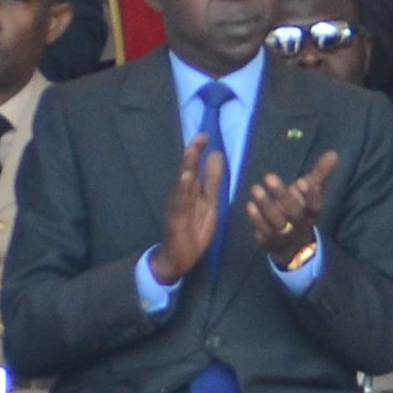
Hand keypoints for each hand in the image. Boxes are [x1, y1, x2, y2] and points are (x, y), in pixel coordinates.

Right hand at [155, 135, 225, 282]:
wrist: (178, 256)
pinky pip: (180, 203)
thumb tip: (217, 155)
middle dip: (194, 153)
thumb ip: (212, 180)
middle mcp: (182, 195)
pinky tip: (186, 177)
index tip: (207, 135)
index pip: (197, 167)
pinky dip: (183, 189)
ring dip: (187, 167)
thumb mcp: (209, 201)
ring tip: (191, 150)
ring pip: (183, 184)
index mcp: (192, 190)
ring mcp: (178, 206)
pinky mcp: (176, 219)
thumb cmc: (193, 227)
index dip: (200, 151)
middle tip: (201, 136)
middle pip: (188, 170)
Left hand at [242, 147, 340, 271]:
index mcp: (313, 212)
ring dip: (266, 205)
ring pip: (277, 222)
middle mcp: (300, 224)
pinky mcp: (270, 241)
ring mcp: (285, 235)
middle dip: (282, 195)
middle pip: (294, 212)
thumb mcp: (312, 192)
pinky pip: (264, 231)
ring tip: (256, 188)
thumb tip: (333, 153)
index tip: (302, 181)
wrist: (294, 245)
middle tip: (269, 176)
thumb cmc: (302, 210)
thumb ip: (321, 173)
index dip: (310, 195)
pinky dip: (257, 219)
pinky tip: (250, 205)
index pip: (315, 205)